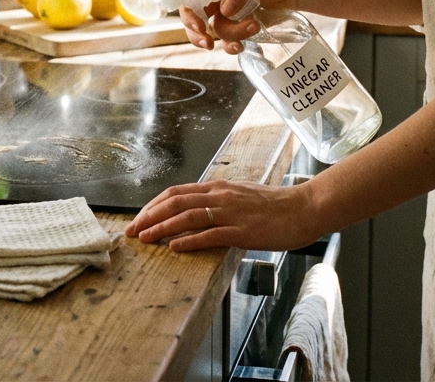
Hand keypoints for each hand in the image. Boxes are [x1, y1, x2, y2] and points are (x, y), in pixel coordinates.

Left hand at [122, 179, 324, 252]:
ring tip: (145, 238)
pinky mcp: (242, 231)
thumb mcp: (240, 196)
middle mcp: (220, 196)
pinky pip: (210, 234)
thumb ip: (218, 202)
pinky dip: (189, 240)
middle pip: (175, 202)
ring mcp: (231, 213)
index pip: (176, 193)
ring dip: (162, 228)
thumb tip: (196, 212)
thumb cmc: (274, 206)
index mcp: (218, 188)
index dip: (153, 205)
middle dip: (149, 216)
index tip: (138, 218)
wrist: (304, 208)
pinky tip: (175, 247)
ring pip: (187, 216)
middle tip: (131, 231)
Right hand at [178, 0, 297, 53]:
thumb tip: (224, 10)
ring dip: (229, 36)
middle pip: (194, 19)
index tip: (200, 25)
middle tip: (209, 43)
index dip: (188, 13)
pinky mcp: (239, 28)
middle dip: (197, 34)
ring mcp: (228, 15)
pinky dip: (231, 46)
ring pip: (215, 32)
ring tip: (254, 26)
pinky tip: (241, 46)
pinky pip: (227, 41)